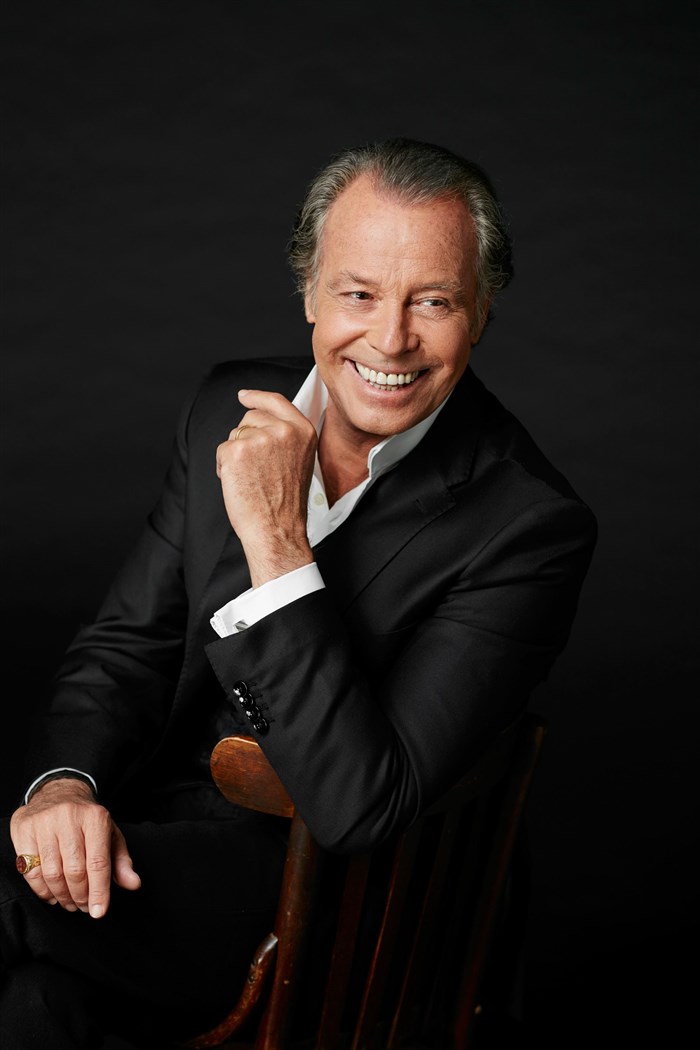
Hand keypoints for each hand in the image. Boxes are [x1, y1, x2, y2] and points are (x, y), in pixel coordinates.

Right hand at [10, 778, 140, 918]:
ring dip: (62, 896)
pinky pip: (31, 870)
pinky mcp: (24, 830)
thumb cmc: (87, 820)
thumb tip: (133, 884)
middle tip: (84, 907)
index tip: (98, 912)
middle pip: (75, 870)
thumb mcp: (110, 834)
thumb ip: (121, 861)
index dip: (99, 891)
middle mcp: (69, 817)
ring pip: (52, 873)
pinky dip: (42, 890)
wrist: (59, 793)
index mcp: (96, 817)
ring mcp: (44, 822)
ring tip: (69, 903)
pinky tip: (51, 895)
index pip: (98, 862)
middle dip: (80, 896)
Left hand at [216, 389, 316, 586]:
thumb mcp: (299, 461)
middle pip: (251, 417)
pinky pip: (222, 449)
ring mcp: (259, 438)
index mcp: (303, 431)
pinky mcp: (237, 450)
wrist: (276, 529)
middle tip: (256, 468)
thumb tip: (261, 423)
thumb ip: (286, 438)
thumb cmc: (286, 504)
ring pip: (235, 434)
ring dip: (235, 454)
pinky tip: (239, 483)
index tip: (244, 396)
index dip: (257, 397)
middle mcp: (283, 430)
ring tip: (251, 478)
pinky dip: (224, 467)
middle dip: (245, 437)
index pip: (276, 401)